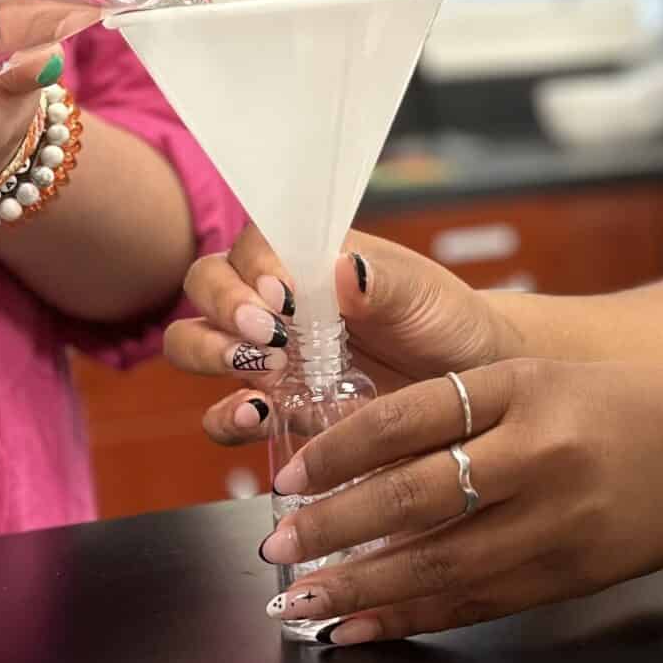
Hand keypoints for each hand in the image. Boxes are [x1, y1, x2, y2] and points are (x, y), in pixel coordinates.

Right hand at [164, 228, 521, 443]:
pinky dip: (226, 418)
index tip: (283, 294)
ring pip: (195, 343)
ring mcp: (267, 357)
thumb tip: (342, 269)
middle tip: (267, 335)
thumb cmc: (445, 323)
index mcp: (307, 258)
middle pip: (205, 284)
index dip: (255, 267)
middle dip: (222, 306)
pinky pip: (226, 414)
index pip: (252, 244)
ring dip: (209, 353)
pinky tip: (257, 418)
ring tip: (259, 372)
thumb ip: (382, 281)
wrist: (468, 389)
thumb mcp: (424, 296)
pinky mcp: (275, 410)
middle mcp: (274, 302)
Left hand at [253, 359, 662, 643]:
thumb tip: (356, 460)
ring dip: (360, 587)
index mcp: (525, 387)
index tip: (290, 478)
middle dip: (334, 530)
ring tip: (299, 602)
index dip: (340, 449)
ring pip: (440, 562)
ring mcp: (559, 522)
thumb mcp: (539, 379)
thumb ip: (460, 412)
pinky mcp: (571, 574)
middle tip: (275, 550)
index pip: (411, 415)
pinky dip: (414, 617)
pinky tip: (364, 627)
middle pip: (415, 495)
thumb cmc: (621, 406)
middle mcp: (541, 453)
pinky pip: (478, 603)